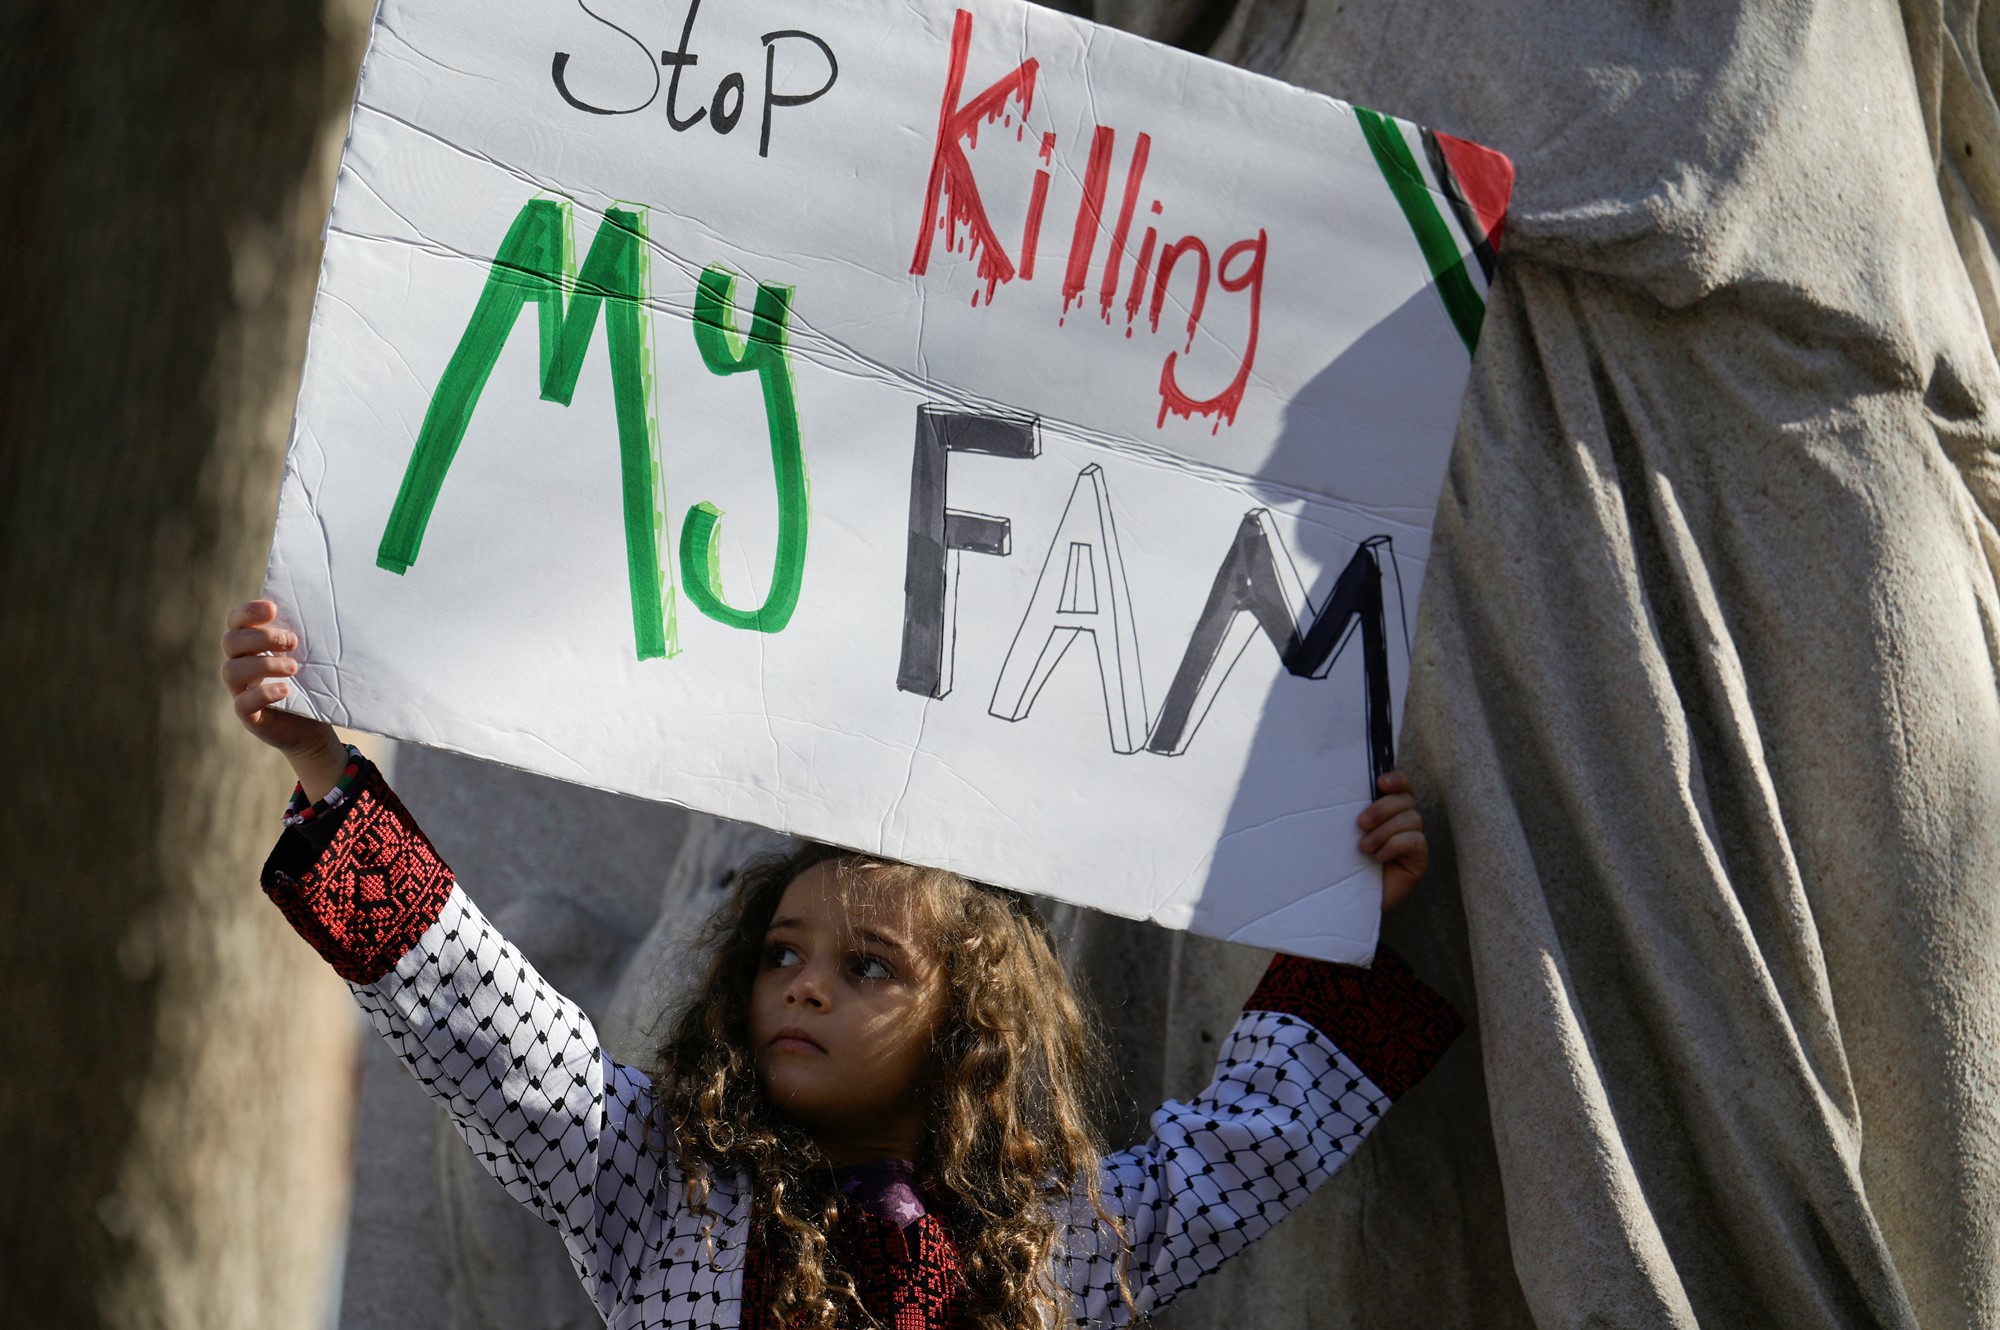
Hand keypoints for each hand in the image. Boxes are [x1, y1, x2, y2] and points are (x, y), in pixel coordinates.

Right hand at [221, 600, 345, 798]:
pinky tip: (286, 690)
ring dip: (264, 664)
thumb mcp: (311, 654)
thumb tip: (326, 602)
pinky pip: (242, 703)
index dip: (247, 611)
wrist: (316, 724)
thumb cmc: (313, 681)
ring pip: (231, 670)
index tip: (272, 609)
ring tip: (294, 668)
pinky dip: (263, 693)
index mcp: (252, 645)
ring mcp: (241, 691)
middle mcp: (240, 665)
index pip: (236, 621)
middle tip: (293, 642)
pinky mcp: (248, 715)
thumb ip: (306, 632)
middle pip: (231, 641)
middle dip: (261, 637)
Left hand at [1357, 771, 1427, 911]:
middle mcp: (1402, 822)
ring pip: (1411, 819)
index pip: (1401, 786)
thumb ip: (1351, 810)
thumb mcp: (1345, 832)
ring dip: (1385, 832)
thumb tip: (1345, 788)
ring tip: (1365, 848)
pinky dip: (1395, 845)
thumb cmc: (1343, 863)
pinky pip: (1415, 841)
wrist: (1347, 897)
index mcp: (1386, 810)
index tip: (1380, 782)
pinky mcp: (1418, 860)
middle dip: (1382, 809)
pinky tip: (1379, 858)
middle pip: (1406, 800)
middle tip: (1361, 824)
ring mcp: (1412, 841)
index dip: (1396, 779)